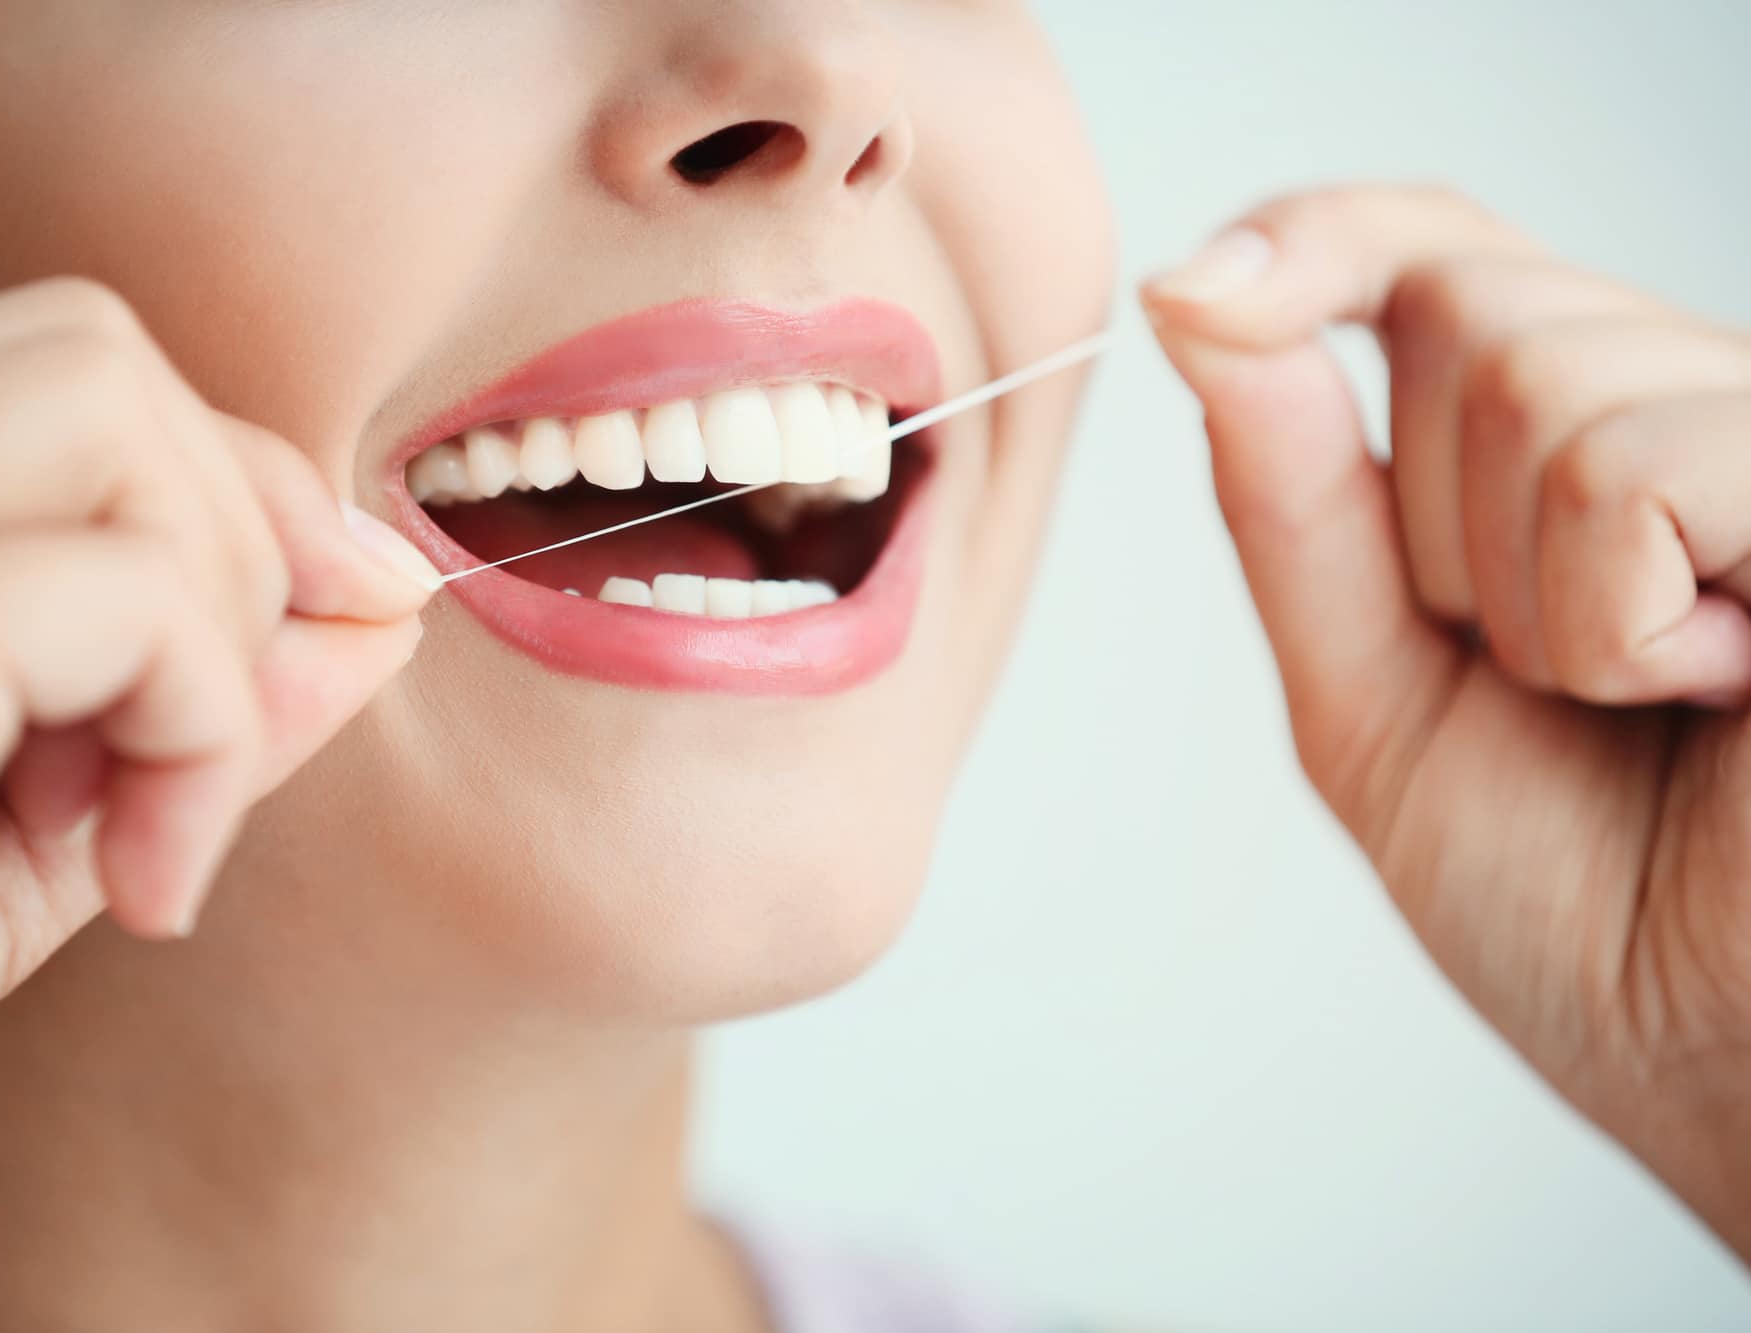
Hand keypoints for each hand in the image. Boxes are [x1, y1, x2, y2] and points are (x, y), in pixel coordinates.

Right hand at [0, 279, 438, 1329]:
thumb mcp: (63, 809)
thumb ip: (208, 680)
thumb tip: (382, 588)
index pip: (59, 356)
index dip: (224, 481)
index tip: (317, 627)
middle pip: (93, 349)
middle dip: (235, 532)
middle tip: (212, 734)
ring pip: (114, 419)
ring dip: (212, 634)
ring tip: (138, 820)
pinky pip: (134, 603)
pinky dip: (201, 736)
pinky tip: (137, 888)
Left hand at [1144, 186, 1750, 1259]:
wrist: (1728, 1073)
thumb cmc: (1583, 912)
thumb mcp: (1374, 698)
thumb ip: (1296, 506)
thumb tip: (1201, 306)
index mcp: (1582, 439)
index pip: (1439, 250)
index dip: (1318, 240)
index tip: (1190, 295)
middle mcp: (1696, 403)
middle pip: (1467, 308)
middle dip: (1436, 531)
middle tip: (1555, 681)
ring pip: (1540, 383)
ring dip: (1528, 602)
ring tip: (1648, 703)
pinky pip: (1632, 468)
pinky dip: (1612, 621)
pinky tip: (1716, 691)